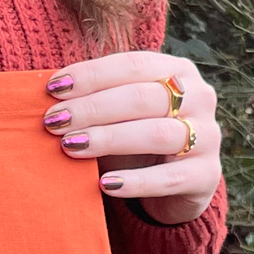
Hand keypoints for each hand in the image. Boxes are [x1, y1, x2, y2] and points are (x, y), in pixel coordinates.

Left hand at [42, 52, 221, 225]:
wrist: (176, 188)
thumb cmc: (136, 144)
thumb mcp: (118, 117)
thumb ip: (94, 103)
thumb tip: (46, 98)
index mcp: (177, 72)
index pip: (132, 65)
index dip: (91, 75)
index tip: (52, 89)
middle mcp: (199, 97)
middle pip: (142, 98)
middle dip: (93, 108)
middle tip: (53, 122)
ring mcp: (207, 136)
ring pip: (156, 134)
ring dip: (109, 139)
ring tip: (70, 147)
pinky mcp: (206, 176)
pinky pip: (168, 178)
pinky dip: (135, 182)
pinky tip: (104, 185)